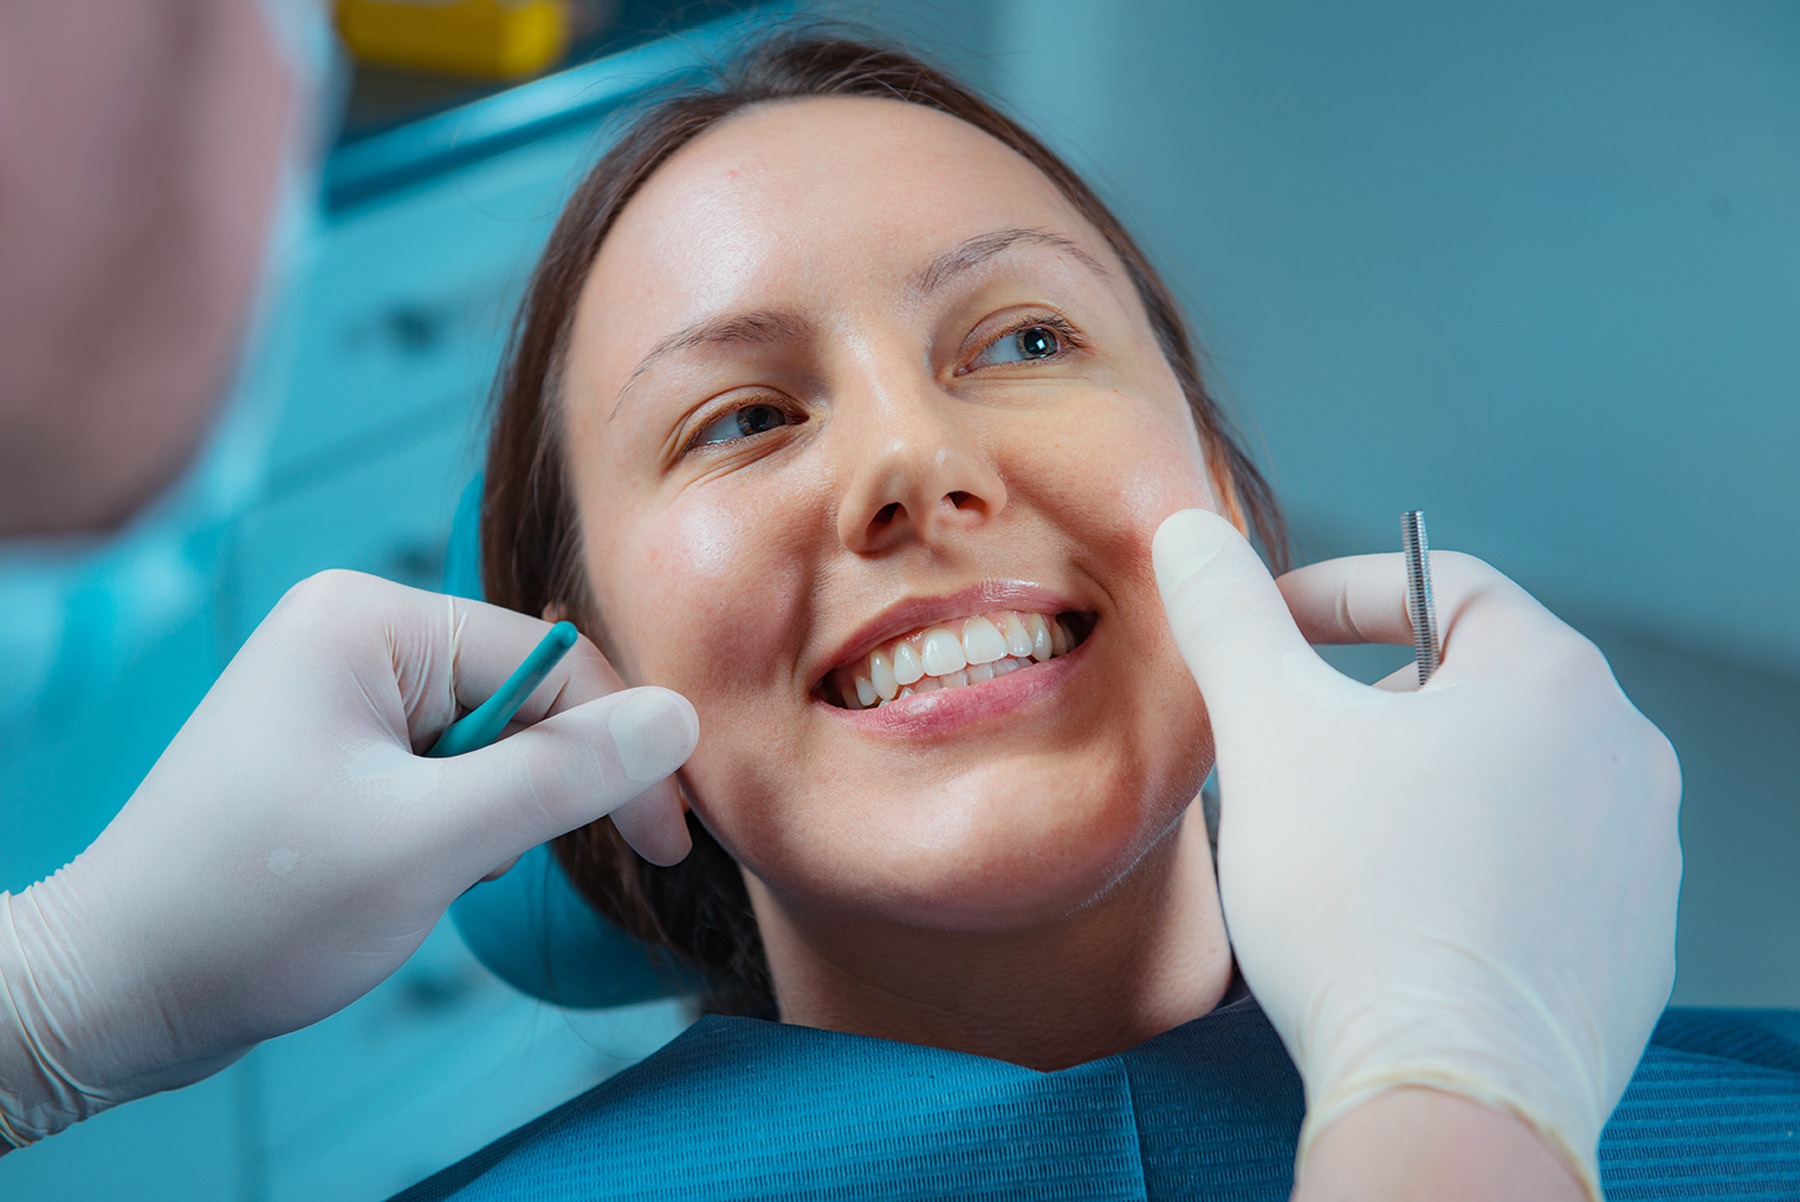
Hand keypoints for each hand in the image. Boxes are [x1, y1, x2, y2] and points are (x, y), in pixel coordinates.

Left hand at [0, 571, 696, 1147]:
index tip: (667, 844)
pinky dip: (462, 826)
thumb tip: (681, 722)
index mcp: (367, 620)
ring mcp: (342, 690)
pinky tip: (421, 873)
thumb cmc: (255, 912)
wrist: (119, 993)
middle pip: (523, 696)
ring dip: (501, 813)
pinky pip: (448, 768)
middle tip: (564, 869)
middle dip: (546, 786)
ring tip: (443, 874)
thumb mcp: (433, 843)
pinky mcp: (339, 747)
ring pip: (492, 739)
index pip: (551, 662)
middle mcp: (354, 635)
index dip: (622, 751)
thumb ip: (566, 776)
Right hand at [1153, 510, 1680, 1201]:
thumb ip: (1230, 616)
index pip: (1441, 585)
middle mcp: (1622, 756)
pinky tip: (1397, 917)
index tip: (1270, 629)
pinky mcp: (1626, 948)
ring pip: (1501, 780)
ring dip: (1414, 788)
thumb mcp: (1270, 730)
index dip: (1338, 594)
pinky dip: (1460, 868)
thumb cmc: (1364, 906)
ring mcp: (1636, 858)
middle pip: (1470, 685)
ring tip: (1338, 845)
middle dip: (1369, 705)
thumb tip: (1192, 536)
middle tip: (1292, 755)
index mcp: (1554, 679)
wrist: (1445, 1092)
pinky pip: (1530, 869)